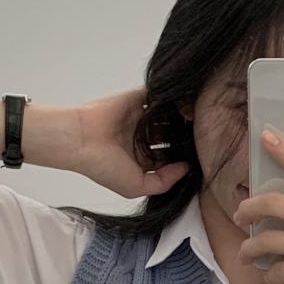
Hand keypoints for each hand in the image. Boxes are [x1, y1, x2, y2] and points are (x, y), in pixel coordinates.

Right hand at [75, 87, 189, 198]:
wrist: (82, 140)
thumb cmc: (104, 167)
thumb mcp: (137, 187)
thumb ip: (164, 182)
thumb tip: (186, 169)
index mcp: (141, 159)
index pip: (168, 156)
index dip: (182, 156)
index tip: (198, 156)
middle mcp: (141, 138)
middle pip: (170, 135)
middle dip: (184, 135)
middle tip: (201, 136)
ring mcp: (139, 118)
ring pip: (167, 115)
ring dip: (180, 117)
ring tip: (195, 121)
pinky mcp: (136, 99)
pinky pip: (158, 96)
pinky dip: (170, 98)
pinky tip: (183, 105)